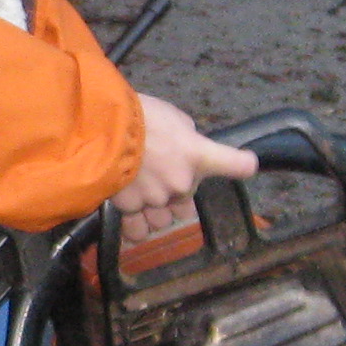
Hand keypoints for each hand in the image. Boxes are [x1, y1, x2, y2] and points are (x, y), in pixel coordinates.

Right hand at [111, 94, 256, 231]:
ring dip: (156, 212)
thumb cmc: (139, 115)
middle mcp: (183, 184)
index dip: (242, 164)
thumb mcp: (173, 118)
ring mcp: (157, 200)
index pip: (237, 165)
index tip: (245, 163)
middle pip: (187, 202)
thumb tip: (183, 153)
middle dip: (175, 194)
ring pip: (163, 220)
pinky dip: (136, 226)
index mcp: (199, 156)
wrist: (100, 129)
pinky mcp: (131, 208)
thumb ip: (185, 140)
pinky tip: (130, 218)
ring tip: (139, 196)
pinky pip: (138, 230)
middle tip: (157, 175)